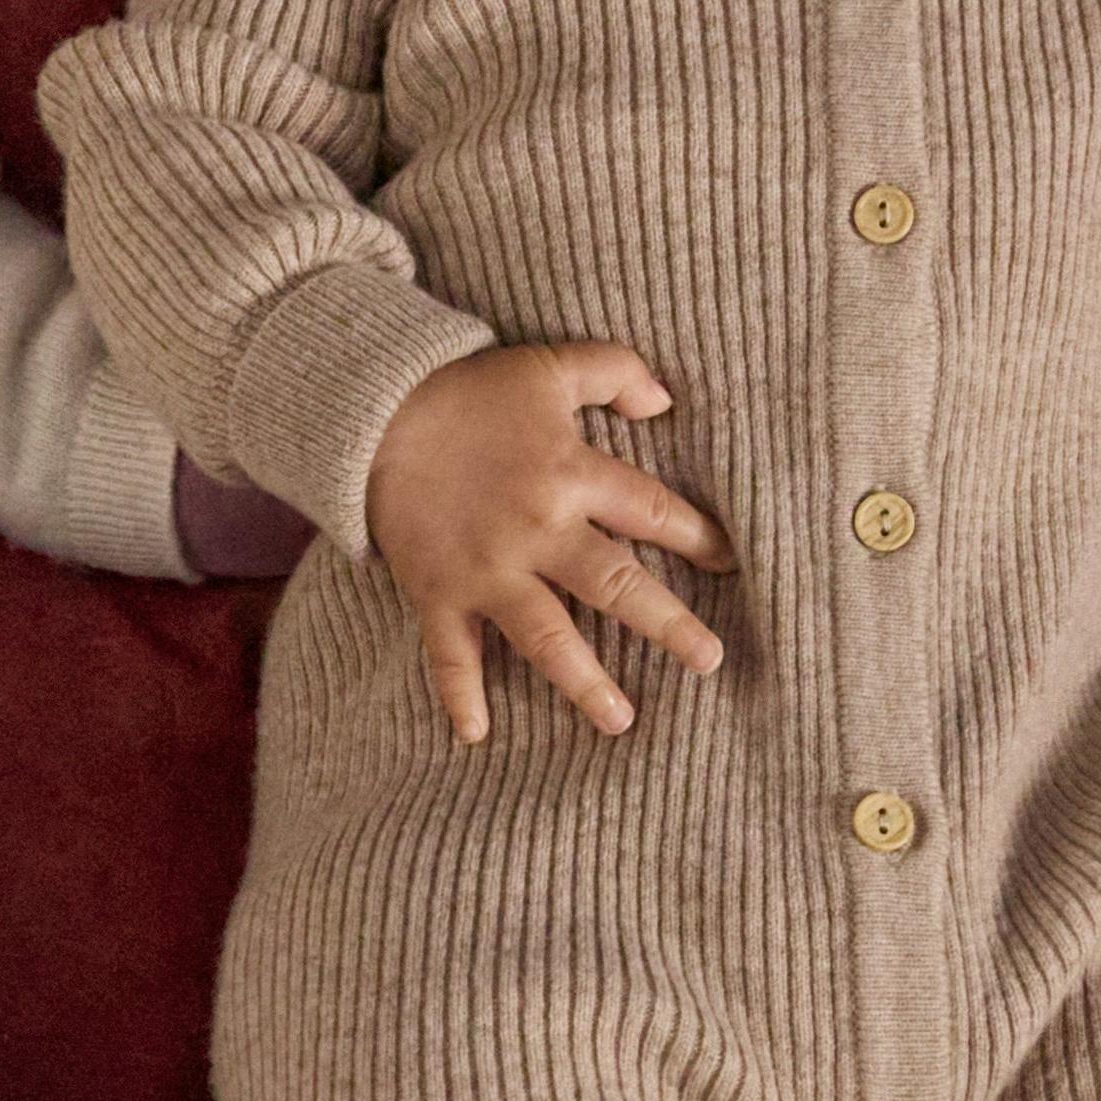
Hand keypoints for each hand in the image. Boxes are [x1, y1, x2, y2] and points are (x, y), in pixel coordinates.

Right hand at [365, 340, 730, 746]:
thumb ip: (616, 371)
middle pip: (614, 585)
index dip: (697, 536)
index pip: (652, 511)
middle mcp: (537, 531)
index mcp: (571, 474)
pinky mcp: (438, 591)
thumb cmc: (467, 389)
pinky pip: (450, 653)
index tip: (729, 563)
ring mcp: (486, 570)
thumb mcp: (549, 365)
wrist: (372, 409)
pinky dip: (460, 695)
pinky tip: (476, 735)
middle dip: (667, 624)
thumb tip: (667, 402)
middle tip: (710, 660)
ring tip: (620, 720)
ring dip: (584, 681)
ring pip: (546, 635)